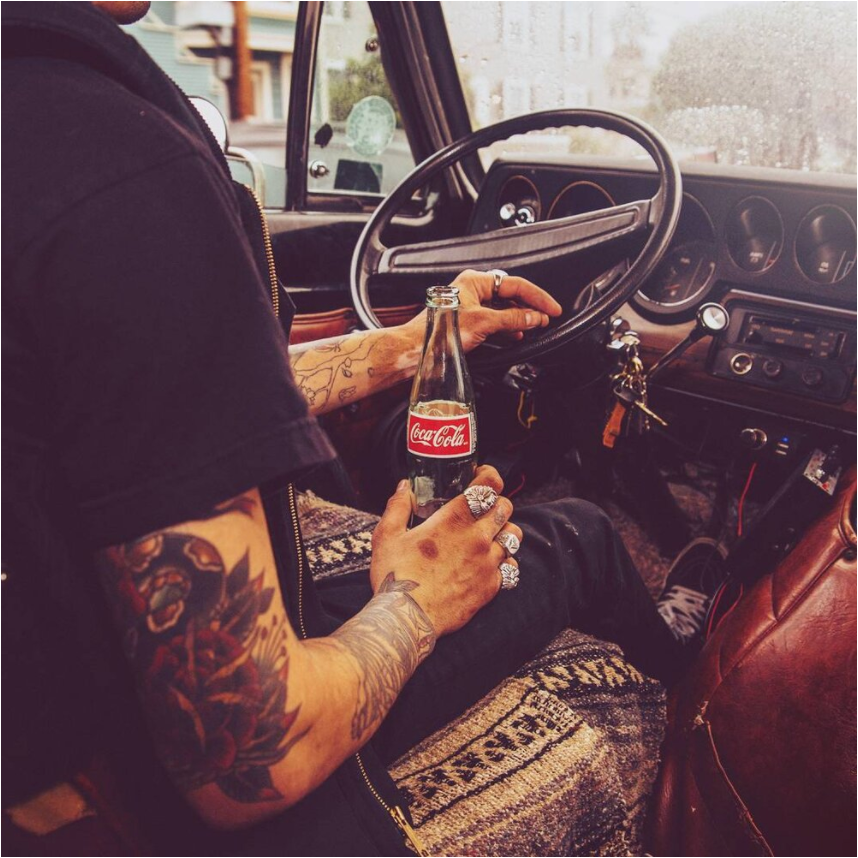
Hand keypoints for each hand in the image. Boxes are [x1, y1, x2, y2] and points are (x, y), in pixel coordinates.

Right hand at [369, 466, 522, 636]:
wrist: (407, 619)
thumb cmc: (395, 575)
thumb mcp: (386, 535)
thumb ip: (398, 506)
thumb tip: (404, 487)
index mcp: (454, 519)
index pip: (488, 485)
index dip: (490, 476)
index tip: (482, 476)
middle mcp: (478, 538)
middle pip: (506, 507)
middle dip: (496, 502)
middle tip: (482, 508)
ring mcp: (488, 563)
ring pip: (514, 536)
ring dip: (504, 530)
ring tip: (490, 534)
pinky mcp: (491, 587)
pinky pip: (511, 567)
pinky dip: (504, 562)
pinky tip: (489, 563)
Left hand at [447, 269, 562, 351]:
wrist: (418, 348)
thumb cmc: (439, 332)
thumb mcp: (483, 323)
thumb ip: (512, 319)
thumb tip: (534, 317)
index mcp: (475, 281)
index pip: (515, 284)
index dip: (537, 297)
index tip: (552, 308)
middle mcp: (472, 290)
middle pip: (510, 295)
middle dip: (529, 307)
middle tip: (546, 317)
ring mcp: (470, 305)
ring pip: (503, 309)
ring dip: (520, 318)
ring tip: (535, 326)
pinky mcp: (468, 321)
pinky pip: (494, 320)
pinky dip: (508, 327)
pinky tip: (516, 334)